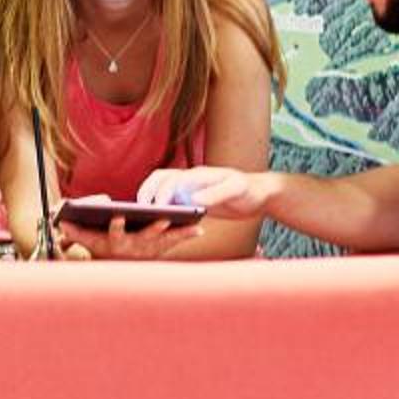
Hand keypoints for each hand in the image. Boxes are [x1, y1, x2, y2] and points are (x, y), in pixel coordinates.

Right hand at [67, 215, 202, 261]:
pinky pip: (175, 243)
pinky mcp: (160, 250)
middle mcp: (133, 247)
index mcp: (115, 241)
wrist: (117, 274)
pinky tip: (200, 229)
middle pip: (145, 237)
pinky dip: (187, 236)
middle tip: (165, 217)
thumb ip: (75, 231)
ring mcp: (148, 250)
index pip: (114, 233)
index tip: (118, 215)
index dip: (116, 225)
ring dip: (177, 233)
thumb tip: (62, 221)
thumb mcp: (87, 241)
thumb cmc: (101, 248)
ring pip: (164, 240)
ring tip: (193, 224)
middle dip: (155, 228)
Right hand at [139, 166, 268, 220]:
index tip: (157, 208)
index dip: (162, 193)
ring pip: (162, 188)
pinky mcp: (192, 199)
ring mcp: (190, 188)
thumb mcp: (235, 190)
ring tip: (142, 215)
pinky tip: (158, 222)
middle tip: (140, 209)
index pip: (173, 179)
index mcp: (199, 175)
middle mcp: (191, 179)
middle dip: (147, 191)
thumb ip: (216, 193)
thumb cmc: (249, 190)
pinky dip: (160, 208)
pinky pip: (170, 201)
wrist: (258, 194)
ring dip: (150, 198)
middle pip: (160, 179)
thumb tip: (193, 200)